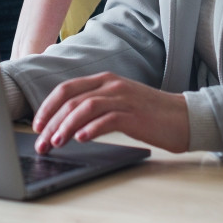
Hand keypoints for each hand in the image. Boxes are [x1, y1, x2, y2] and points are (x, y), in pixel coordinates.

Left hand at [31, 72, 188, 153]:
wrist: (185, 118)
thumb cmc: (150, 114)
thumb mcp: (118, 102)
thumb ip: (95, 106)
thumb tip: (66, 124)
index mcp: (104, 80)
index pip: (66, 89)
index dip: (47, 106)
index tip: (37, 125)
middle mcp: (111, 85)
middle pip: (71, 99)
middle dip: (52, 120)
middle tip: (41, 141)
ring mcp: (123, 98)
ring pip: (85, 107)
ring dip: (66, 125)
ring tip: (56, 142)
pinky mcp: (135, 115)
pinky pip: (108, 119)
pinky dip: (91, 128)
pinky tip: (81, 139)